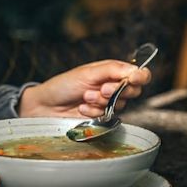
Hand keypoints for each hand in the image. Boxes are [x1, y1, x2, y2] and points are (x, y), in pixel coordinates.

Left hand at [19, 59, 150, 117]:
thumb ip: (113, 70)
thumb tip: (136, 70)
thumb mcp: (87, 73)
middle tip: (101, 88)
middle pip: (133, 91)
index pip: (138, 74)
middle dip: (116, 91)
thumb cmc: (63, 85)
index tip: (132, 80)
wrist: (46, 106)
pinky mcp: (101, 116)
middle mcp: (112, 86)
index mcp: (111, 71)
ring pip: (120, 105)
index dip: (139, 77)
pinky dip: (94, 112)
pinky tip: (82, 108)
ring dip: (101, 101)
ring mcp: (107, 102)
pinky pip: (108, 116)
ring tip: (84, 97)